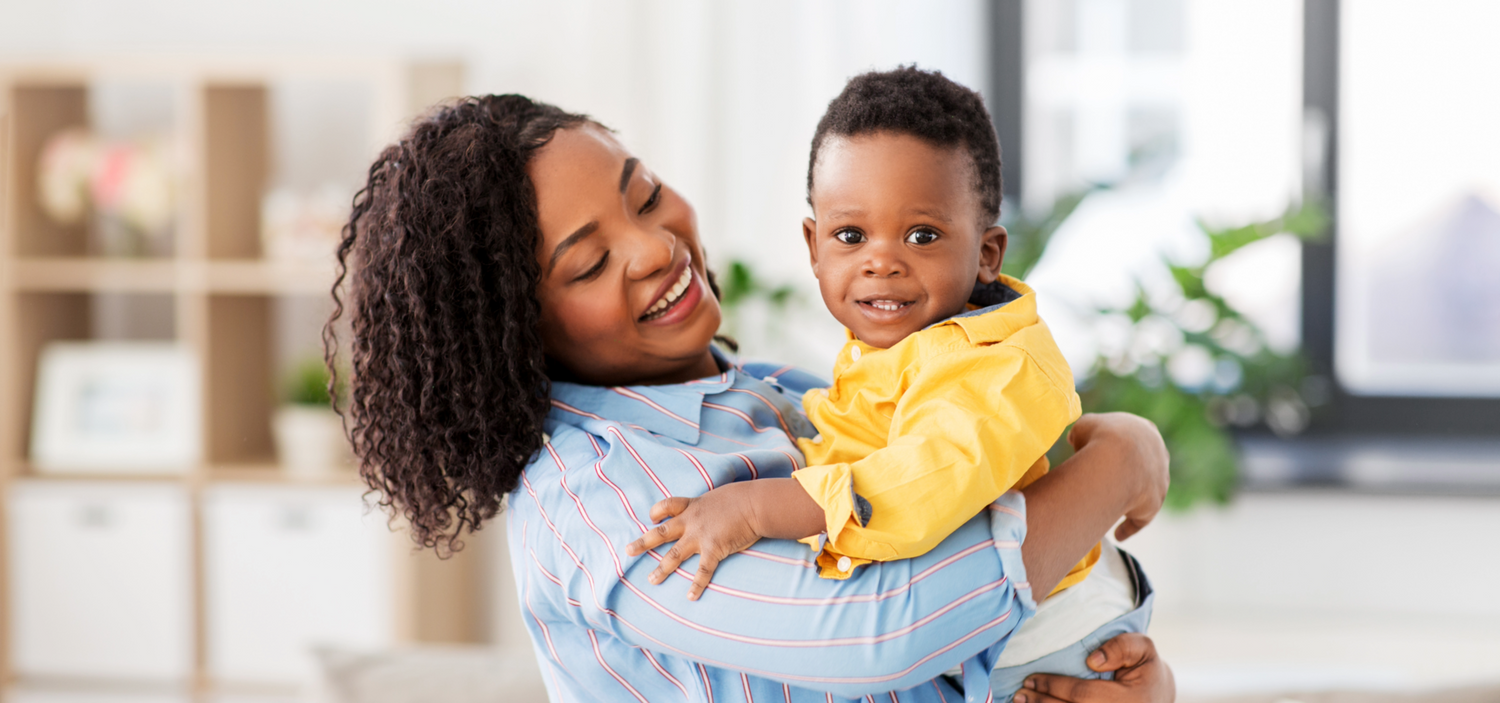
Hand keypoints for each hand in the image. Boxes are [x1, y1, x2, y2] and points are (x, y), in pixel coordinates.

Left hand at [625, 482, 765, 599]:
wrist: (755, 504)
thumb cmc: (743, 496)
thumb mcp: (720, 495)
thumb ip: (711, 505)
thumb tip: (716, 507)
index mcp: (693, 506)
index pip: (667, 506)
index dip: (656, 512)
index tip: (651, 518)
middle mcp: (692, 522)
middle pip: (661, 533)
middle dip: (643, 542)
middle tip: (628, 551)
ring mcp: (701, 536)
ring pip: (674, 555)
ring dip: (662, 569)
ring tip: (651, 580)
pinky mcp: (714, 549)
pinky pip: (702, 570)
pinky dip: (696, 585)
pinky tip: (690, 596)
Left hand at [1014, 633, 1174, 702]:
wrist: (1158, 698)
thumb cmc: (1146, 670)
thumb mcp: (1143, 649)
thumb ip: (1121, 647)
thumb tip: (1091, 660)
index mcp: (1128, 700)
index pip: (1082, 694)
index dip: (1054, 686)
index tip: (1031, 678)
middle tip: (1019, 694)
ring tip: (1021, 702)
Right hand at [1067, 413, 1168, 540]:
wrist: (1115, 461)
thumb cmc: (1098, 438)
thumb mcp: (1084, 425)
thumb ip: (1083, 432)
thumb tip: (1076, 440)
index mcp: (1145, 430)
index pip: (1133, 440)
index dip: (1116, 447)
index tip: (1103, 455)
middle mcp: (1159, 456)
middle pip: (1141, 467)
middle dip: (1126, 474)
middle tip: (1105, 483)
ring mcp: (1159, 481)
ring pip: (1143, 494)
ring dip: (1128, 501)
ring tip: (1107, 510)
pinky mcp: (1154, 505)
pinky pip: (1140, 519)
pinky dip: (1128, 527)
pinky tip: (1117, 535)